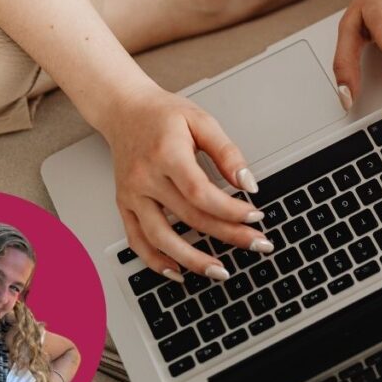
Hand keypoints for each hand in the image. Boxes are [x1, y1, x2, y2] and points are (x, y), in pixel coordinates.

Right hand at [101, 83, 271, 280]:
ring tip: (221, 271)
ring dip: (193, 260)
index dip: (230, 210)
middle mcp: (145, 177)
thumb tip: (248, 182)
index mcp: (166, 153)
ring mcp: (131, 194)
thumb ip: (227, 152)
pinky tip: (178, 271)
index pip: (200, 192)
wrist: (124, 109)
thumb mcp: (201, 121)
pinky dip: (156, 261)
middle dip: (228, 235)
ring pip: (161, 237)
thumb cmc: (163, 114)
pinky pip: (136, 240)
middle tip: (257, 244)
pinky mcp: (124, 204)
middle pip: (189, 217)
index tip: (255, 217)